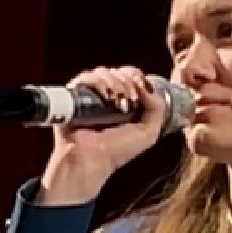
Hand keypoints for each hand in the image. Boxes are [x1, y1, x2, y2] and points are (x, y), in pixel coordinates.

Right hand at [37, 65, 168, 205]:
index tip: (141, 89)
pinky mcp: (74, 95)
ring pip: (103, 72)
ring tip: (118, 102)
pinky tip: (106, 96)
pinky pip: (85, 78)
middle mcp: (106, 95)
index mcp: (124, 101)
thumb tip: (147, 86)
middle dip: (128, 81)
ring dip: (115, 82)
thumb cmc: (117, 151)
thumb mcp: (148, 133)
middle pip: (118, 71)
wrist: (92, 161)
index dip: (137, 77)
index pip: (131, 75)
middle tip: (130, 99)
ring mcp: (90, 94)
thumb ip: (157, 109)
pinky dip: (99, 82)